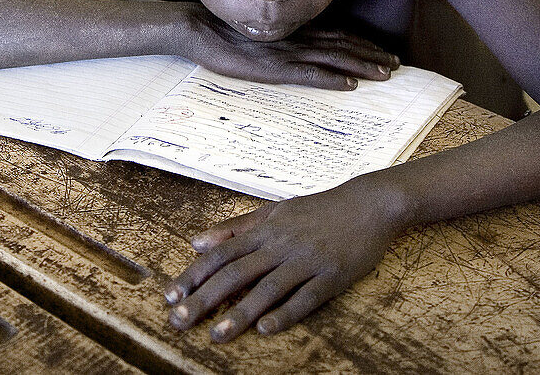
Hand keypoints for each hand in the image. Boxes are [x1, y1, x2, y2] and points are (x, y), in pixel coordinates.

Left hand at [165, 179, 401, 340]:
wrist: (368, 203)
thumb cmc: (319, 209)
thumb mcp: (275, 211)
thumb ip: (237, 228)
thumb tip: (197, 241)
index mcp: (266, 230)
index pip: (222, 254)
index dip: (194, 274)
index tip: (170, 295)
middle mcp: (281, 244)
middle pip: (236, 273)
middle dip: (205, 298)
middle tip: (178, 321)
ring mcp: (306, 261)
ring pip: (267, 288)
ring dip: (240, 313)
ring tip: (216, 335)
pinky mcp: (332, 276)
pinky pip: (306, 298)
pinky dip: (285, 313)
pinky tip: (266, 329)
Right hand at [176, 6, 398, 89]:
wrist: (195, 27)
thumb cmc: (219, 29)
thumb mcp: (255, 31)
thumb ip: (277, 37)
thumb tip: (292, 45)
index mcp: (291, 29)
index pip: (335, 35)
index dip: (362, 43)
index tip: (383, 51)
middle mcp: (294, 38)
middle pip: (342, 45)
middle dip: (371, 55)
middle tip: (398, 64)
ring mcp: (284, 52)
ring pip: (333, 59)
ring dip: (361, 66)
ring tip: (386, 75)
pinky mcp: (272, 68)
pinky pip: (308, 75)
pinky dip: (331, 80)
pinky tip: (350, 86)